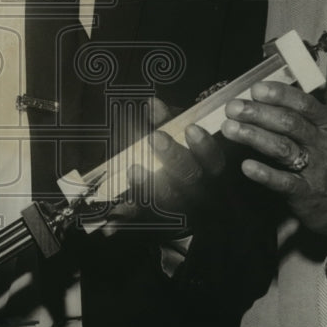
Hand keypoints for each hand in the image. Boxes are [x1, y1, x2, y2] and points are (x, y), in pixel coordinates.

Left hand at [105, 99, 225, 236]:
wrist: (183, 199)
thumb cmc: (181, 155)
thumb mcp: (179, 135)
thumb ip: (168, 121)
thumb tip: (153, 105)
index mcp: (211, 170)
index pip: (214, 161)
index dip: (204, 146)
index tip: (191, 128)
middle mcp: (200, 193)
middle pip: (191, 179)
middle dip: (173, 156)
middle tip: (155, 137)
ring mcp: (181, 210)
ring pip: (168, 200)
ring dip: (149, 184)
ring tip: (134, 168)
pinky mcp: (159, 222)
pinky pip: (143, 220)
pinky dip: (128, 215)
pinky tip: (113, 216)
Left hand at [221, 81, 326, 244]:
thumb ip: (303, 114)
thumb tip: (266, 93)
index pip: (303, 103)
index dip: (278, 94)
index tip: (255, 89)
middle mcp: (323, 144)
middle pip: (289, 123)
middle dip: (258, 113)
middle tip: (233, 108)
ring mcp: (316, 169)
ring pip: (283, 148)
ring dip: (254, 136)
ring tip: (230, 129)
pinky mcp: (307, 194)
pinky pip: (285, 182)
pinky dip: (265, 174)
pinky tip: (247, 166)